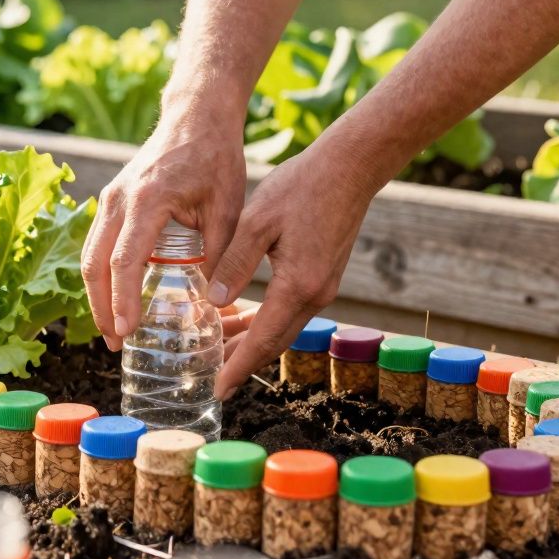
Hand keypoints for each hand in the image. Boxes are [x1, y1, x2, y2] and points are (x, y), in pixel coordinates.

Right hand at [82, 114, 246, 349]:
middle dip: (101, 308)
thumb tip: (213, 299)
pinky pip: (96, 244)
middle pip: (94, 264)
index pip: (124, 261)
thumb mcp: (228, 207)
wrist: (195, 115)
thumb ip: (219, 252)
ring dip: (97, 295)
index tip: (125, 331)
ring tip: (112, 328)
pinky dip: (100, 274)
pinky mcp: (111, 201)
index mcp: (146, 201)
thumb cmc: (214, 157)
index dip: (121, 300)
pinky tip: (115, 297)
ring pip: (89, 256)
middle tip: (115, 343)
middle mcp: (118, 200)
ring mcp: (110, 199)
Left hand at [207, 144, 379, 397]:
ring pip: (281, 328)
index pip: (263, 340)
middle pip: (274, 342)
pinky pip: (289, 311)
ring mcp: (322, 288)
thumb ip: (233, 264)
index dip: (238, 367)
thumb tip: (214, 303)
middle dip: (241, 362)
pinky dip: (264, 321)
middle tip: (209, 377)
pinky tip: (240, 318)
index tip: (218, 389)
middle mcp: (315, 295)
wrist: (349, 168)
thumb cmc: (301, 187)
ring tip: (216, 349)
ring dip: (251, 341)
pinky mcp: (322, 278)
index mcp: (298, 285)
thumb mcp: (256, 221)